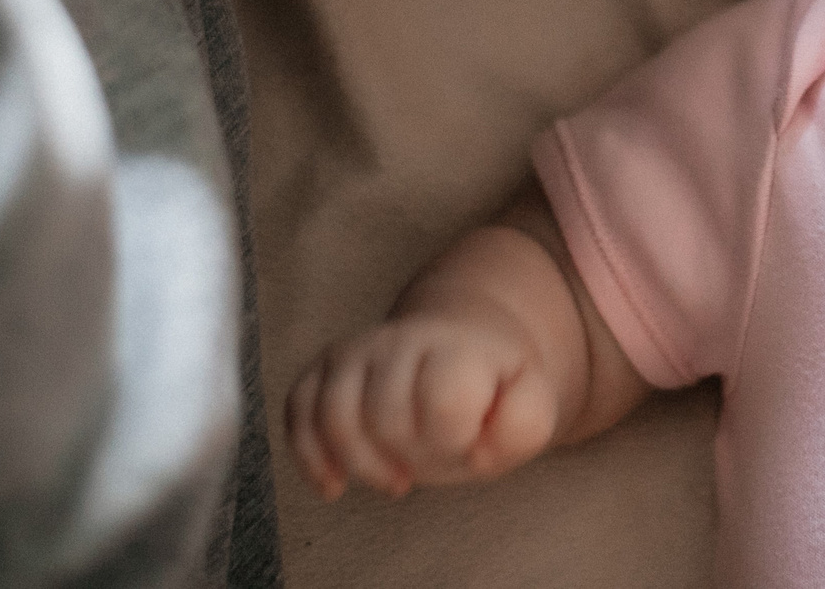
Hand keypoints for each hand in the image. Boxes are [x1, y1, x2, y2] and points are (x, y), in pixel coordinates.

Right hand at [285, 312, 560, 499]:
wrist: (460, 347)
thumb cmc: (491, 392)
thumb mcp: (528, 407)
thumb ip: (522, 424)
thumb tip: (480, 439)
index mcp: (458, 348)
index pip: (444, 402)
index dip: (455, 439)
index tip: (468, 443)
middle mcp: (401, 340)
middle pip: (385, 417)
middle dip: (410, 456)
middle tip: (433, 462)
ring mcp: (356, 351)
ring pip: (334, 415)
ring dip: (362, 465)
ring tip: (395, 477)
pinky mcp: (323, 368)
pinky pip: (297, 409)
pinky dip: (309, 456)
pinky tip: (335, 484)